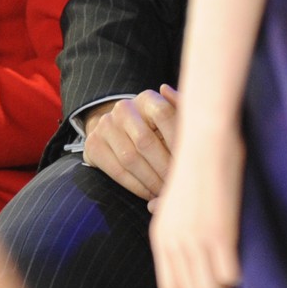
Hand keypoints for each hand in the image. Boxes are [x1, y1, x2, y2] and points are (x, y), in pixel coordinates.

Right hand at [83, 85, 179, 199]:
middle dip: (165, 168)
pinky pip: (117, 170)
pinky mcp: (93, 145)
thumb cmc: (158, 130)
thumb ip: (184, 116)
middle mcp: (123, 108)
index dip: (178, 141)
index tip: (193, 164)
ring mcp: (105, 126)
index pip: (164, 115)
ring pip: (130, 158)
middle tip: (180, 186)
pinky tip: (150, 194)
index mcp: (147, 99)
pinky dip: (136, 186)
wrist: (121, 133)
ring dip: (151, 181)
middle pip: (145, 141)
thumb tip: (170, 93)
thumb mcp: (174, 122)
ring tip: (167, 193)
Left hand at [149, 120, 244, 287]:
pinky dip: (238, 277)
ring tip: (232, 271)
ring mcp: (196, 239)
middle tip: (223, 287)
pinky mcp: (220, 232)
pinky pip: (228, 277)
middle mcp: (174, 241)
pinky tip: (242, 261)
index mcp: (160, 235)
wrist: (206, 138)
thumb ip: (177, 230)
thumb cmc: (197, 166)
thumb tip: (181, 247)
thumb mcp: (175, 202)